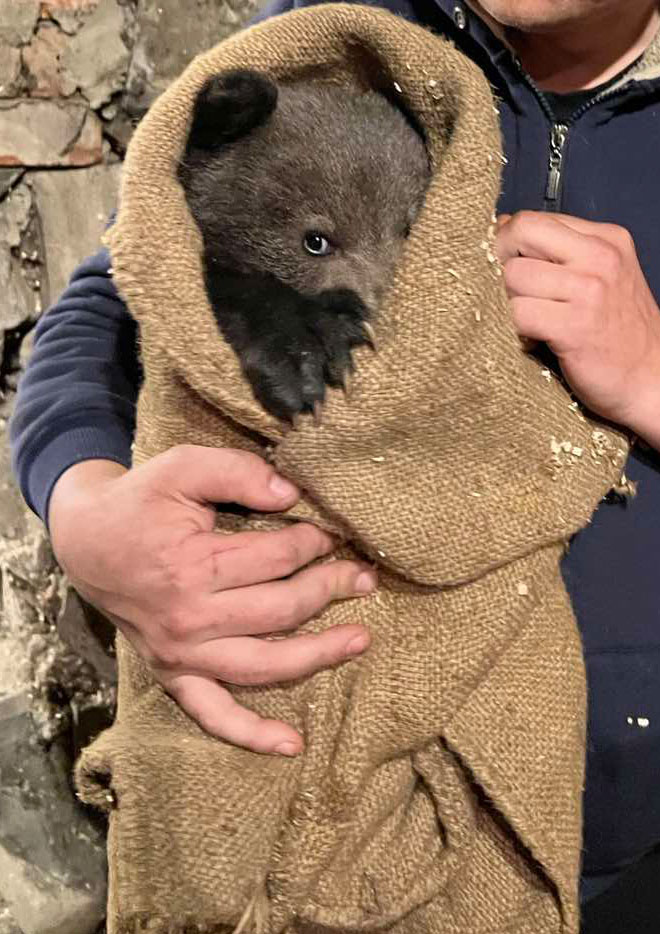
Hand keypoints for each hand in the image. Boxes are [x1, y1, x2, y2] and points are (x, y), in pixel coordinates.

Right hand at [48, 446, 374, 755]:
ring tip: (361, 640)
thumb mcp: (181, 467)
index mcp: (194, 566)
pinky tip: (291, 745)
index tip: (334, 533)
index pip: (277, 558)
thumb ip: (236, 472)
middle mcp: (190, 619)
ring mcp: (181, 654)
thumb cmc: (139, 502)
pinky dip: (250, 734)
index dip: (314, 543)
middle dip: (331, 588)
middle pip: (282, 609)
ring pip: (264, 665)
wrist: (86, 541)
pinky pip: (213, 715)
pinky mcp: (172, 674)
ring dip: (319, 655)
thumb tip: (290, 493)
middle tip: (365, 577)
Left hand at [496, 211, 659, 447]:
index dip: (508, 242)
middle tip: (508, 293)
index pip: (534, 219)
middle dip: (500, 263)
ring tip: (526, 319)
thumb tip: (502, 228)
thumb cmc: (618, 333)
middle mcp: (600, 257)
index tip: (506, 267)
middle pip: (519, 234)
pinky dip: (514, 328)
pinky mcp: (574, 325)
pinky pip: (518, 313)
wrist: (651, 379)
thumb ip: (556, 252)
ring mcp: (589, 290)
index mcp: (605, 239)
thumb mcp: (599, 277)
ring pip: (513, 275)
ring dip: (506, 301)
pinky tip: (532, 339)